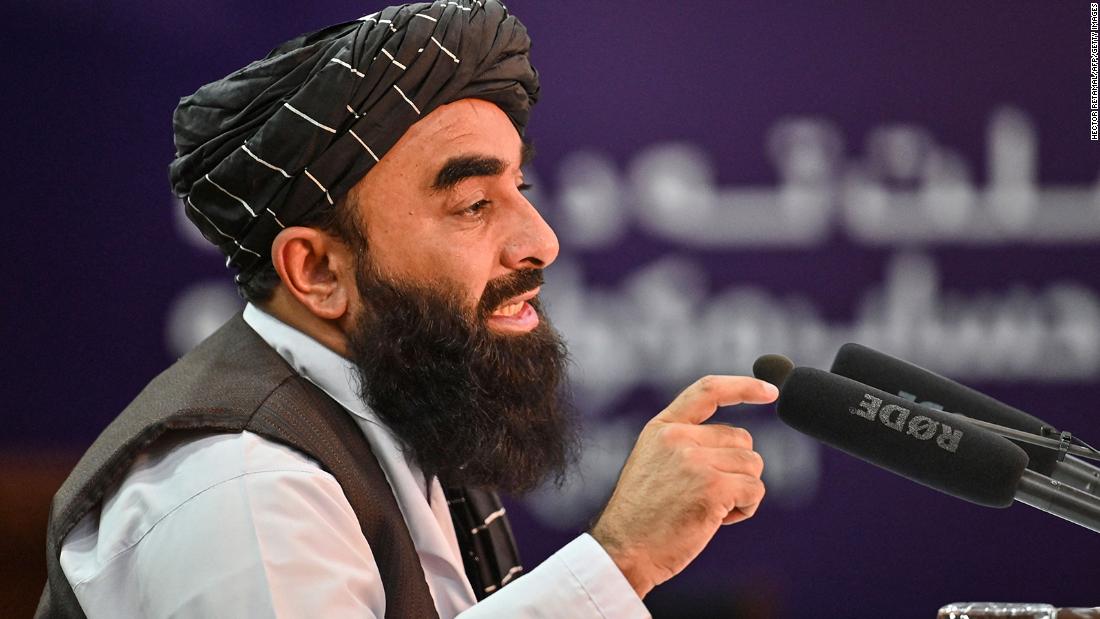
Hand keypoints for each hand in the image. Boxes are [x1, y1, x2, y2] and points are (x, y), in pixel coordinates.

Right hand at [590, 375, 777, 597]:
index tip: (770, 390)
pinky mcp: (713, 487)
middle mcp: (678, 437)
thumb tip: (738, 444)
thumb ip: (686, 444)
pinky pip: (754, 490)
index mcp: (663, 428)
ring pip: (752, 465)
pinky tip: (717, 520)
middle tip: (706, 496)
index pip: (708, 391)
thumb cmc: (643, 517)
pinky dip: (745, 508)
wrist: (625, 551)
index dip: (743, 387)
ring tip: (708, 509)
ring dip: (740, 491)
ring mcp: (695, 460)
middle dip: (736, 469)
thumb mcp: (654, 463)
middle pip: (742, 439)